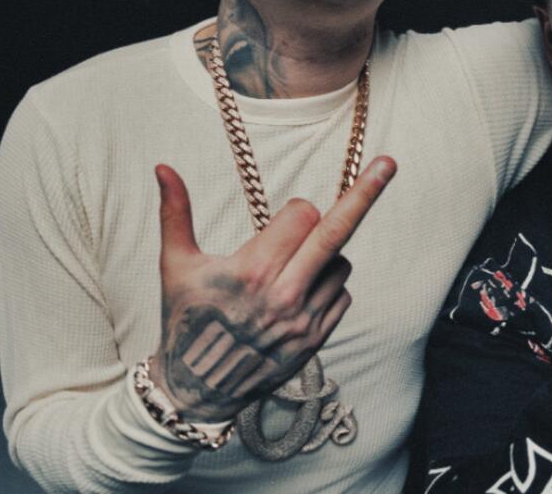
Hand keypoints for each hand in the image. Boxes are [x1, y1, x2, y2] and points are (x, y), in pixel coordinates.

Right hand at [149, 158, 395, 420]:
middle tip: (389, 163)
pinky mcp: (316, 339)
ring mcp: (304, 319)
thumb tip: (163, 167)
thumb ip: (175, 213)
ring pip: (340, 262)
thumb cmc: (184, 319)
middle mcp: (284, 294)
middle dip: (364, 192)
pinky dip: (328, 285)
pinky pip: (342, 294)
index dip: (294, 212)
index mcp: (252, 270)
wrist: (197, 388)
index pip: (302, 215)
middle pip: (336, 231)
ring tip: (290, 271)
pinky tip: (299, 294)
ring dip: (324, 255)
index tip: (280, 221)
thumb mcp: (176, 265)